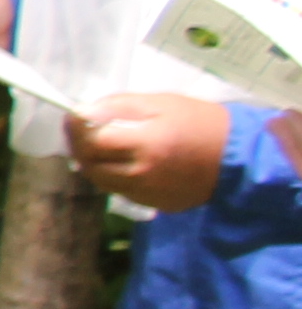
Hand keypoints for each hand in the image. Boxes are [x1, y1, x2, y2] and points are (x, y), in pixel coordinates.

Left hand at [72, 90, 235, 209]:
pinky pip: (122, 191)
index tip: (72, 116)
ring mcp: (148, 194)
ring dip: (93, 163)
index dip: (77, 128)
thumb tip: (82, 112)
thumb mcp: (159, 103)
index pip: (93, 141)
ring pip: (102, 181)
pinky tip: (122, 162)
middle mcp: (143, 175)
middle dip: (80, 146)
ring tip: (100, 146)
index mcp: (145, 145)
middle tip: (80, 131)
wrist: (237, 158)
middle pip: (91, 165)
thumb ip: (118, 107)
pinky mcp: (155, 205)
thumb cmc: (199, 122)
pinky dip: (113, 177)